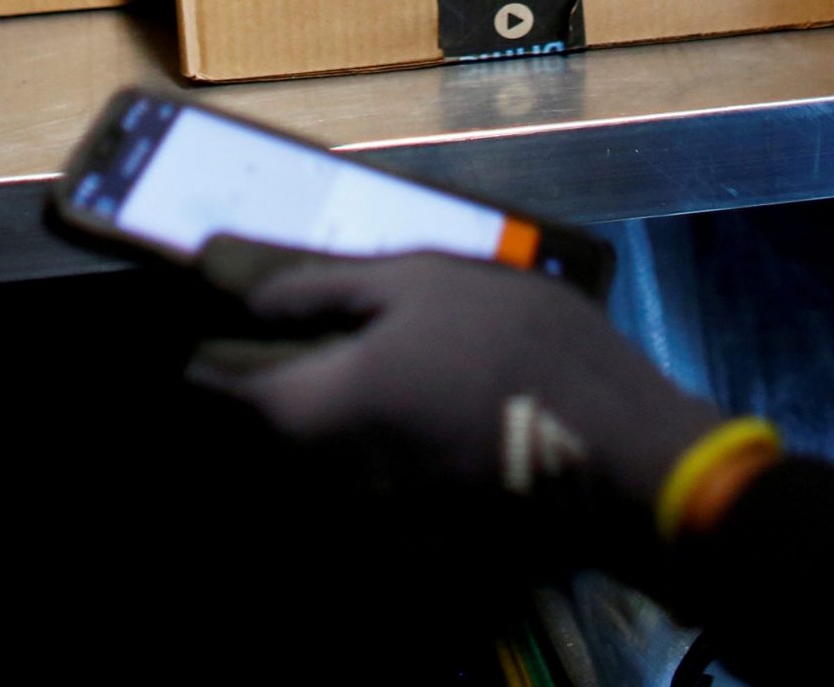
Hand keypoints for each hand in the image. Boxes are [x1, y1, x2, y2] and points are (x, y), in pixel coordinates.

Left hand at [192, 242, 724, 570]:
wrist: (625, 458)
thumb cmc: (519, 347)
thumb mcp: (422, 283)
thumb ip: (320, 286)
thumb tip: (234, 280)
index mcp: (307, 411)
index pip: (208, 392)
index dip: (208, 351)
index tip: (225, 319)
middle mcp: (318, 483)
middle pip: (256, 442)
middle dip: (261, 395)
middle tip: (301, 338)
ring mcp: (366, 526)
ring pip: (307, 475)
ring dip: (316, 430)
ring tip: (370, 376)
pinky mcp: (416, 552)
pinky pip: (363, 502)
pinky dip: (369, 466)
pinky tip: (417, 426)